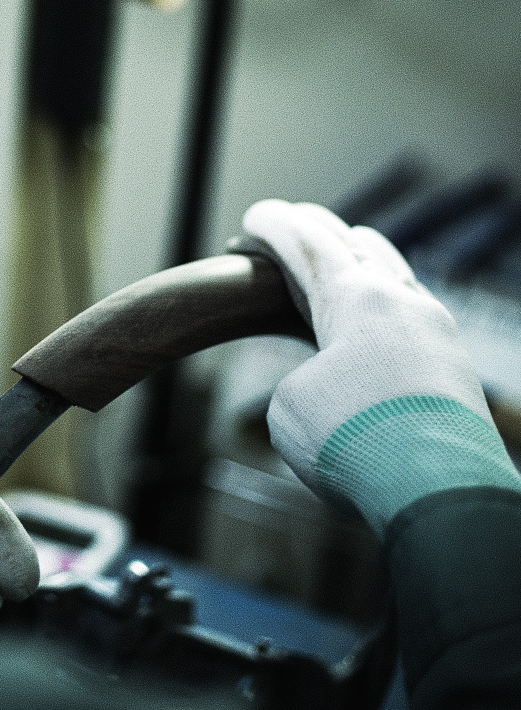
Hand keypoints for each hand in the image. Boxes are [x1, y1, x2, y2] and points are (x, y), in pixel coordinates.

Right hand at [243, 200, 516, 533]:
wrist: (442, 493)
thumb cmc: (355, 443)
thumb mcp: (289, 406)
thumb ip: (302, 376)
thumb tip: (326, 381)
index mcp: (354, 298)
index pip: (307, 243)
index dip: (274, 226)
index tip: (255, 215)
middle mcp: (401, 302)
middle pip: (356, 245)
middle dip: (318, 232)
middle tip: (292, 224)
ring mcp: (437, 332)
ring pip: (395, 274)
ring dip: (362, 261)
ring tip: (342, 261)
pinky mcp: (454, 368)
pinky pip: (415, 313)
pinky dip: (386, 302)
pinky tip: (380, 318)